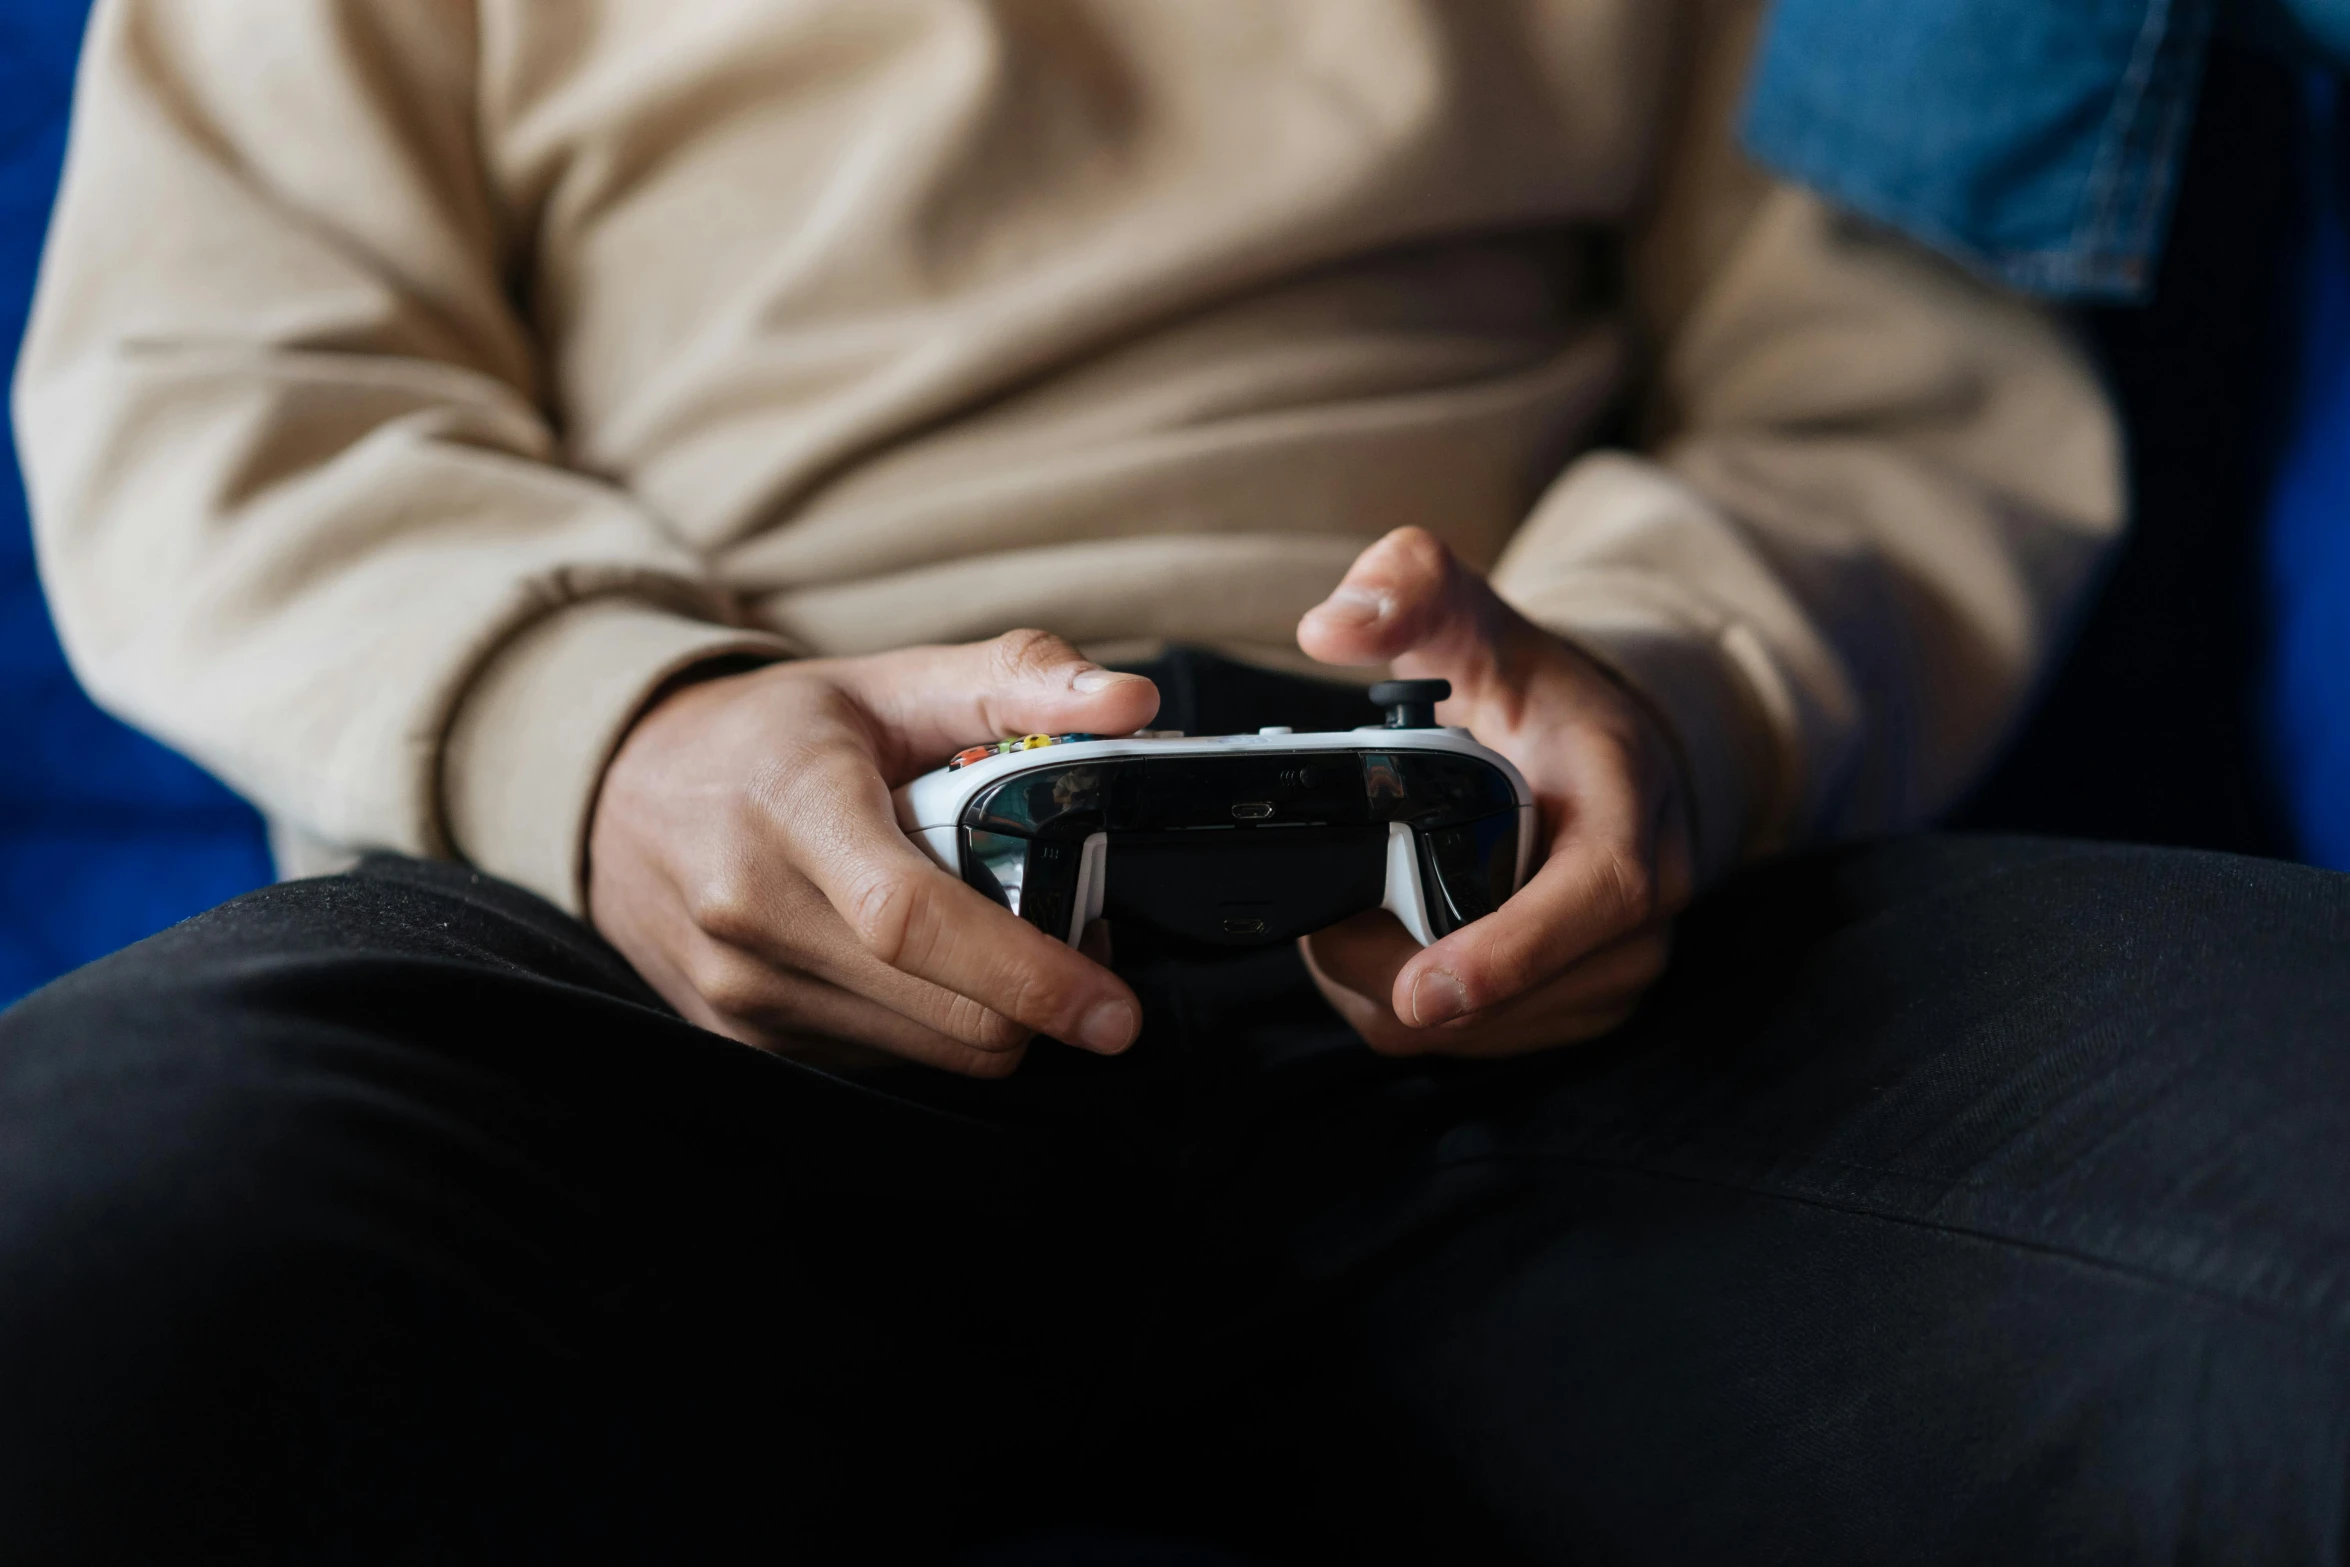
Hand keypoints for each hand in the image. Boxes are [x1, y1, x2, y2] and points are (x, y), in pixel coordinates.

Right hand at [587, 631, 1161, 1076]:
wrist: (622, 790)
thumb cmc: (772, 735)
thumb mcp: (890, 681)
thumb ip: (1019, 678)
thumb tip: (1133, 703)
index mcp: (793, 812)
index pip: (914, 920)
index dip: (1027, 974)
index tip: (1112, 1009)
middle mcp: (754, 916)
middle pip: (947, 1013)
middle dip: (1041, 996)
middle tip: (1076, 931)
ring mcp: (742, 994)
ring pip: (930, 1052)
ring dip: (993, 1011)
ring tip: (994, 932)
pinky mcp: (743, 1041)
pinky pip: (887, 1061)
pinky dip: (933, 1022)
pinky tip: (922, 961)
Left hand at [1296, 528, 1694, 1055]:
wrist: (1614, 753)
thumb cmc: (1542, 697)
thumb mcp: (1480, 620)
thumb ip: (1411, 592)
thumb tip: (1330, 626)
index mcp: (1631, 812)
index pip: (1591, 900)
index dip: (1506, 954)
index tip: (1420, 988)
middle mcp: (1643, 906)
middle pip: (1508, 992)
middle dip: (1392, 972)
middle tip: (1319, 915)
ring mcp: (1617, 967)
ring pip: (1479, 1032)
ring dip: (1392, 995)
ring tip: (1346, 921)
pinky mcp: (1583, 1005)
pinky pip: (1480, 1042)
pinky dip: (1414, 1010)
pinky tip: (1382, 948)